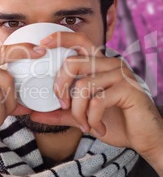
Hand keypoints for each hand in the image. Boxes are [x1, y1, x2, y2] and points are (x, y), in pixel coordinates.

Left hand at [30, 32, 162, 174]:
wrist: (144, 138)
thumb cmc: (115, 122)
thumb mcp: (82, 116)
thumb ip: (60, 113)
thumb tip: (33, 114)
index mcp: (100, 65)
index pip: (79, 40)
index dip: (60, 38)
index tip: (42, 43)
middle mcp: (110, 64)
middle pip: (73, 62)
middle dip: (61, 86)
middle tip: (63, 105)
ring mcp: (120, 75)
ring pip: (83, 85)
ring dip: (78, 111)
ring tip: (84, 124)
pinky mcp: (128, 89)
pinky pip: (97, 100)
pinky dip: (92, 118)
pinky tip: (98, 127)